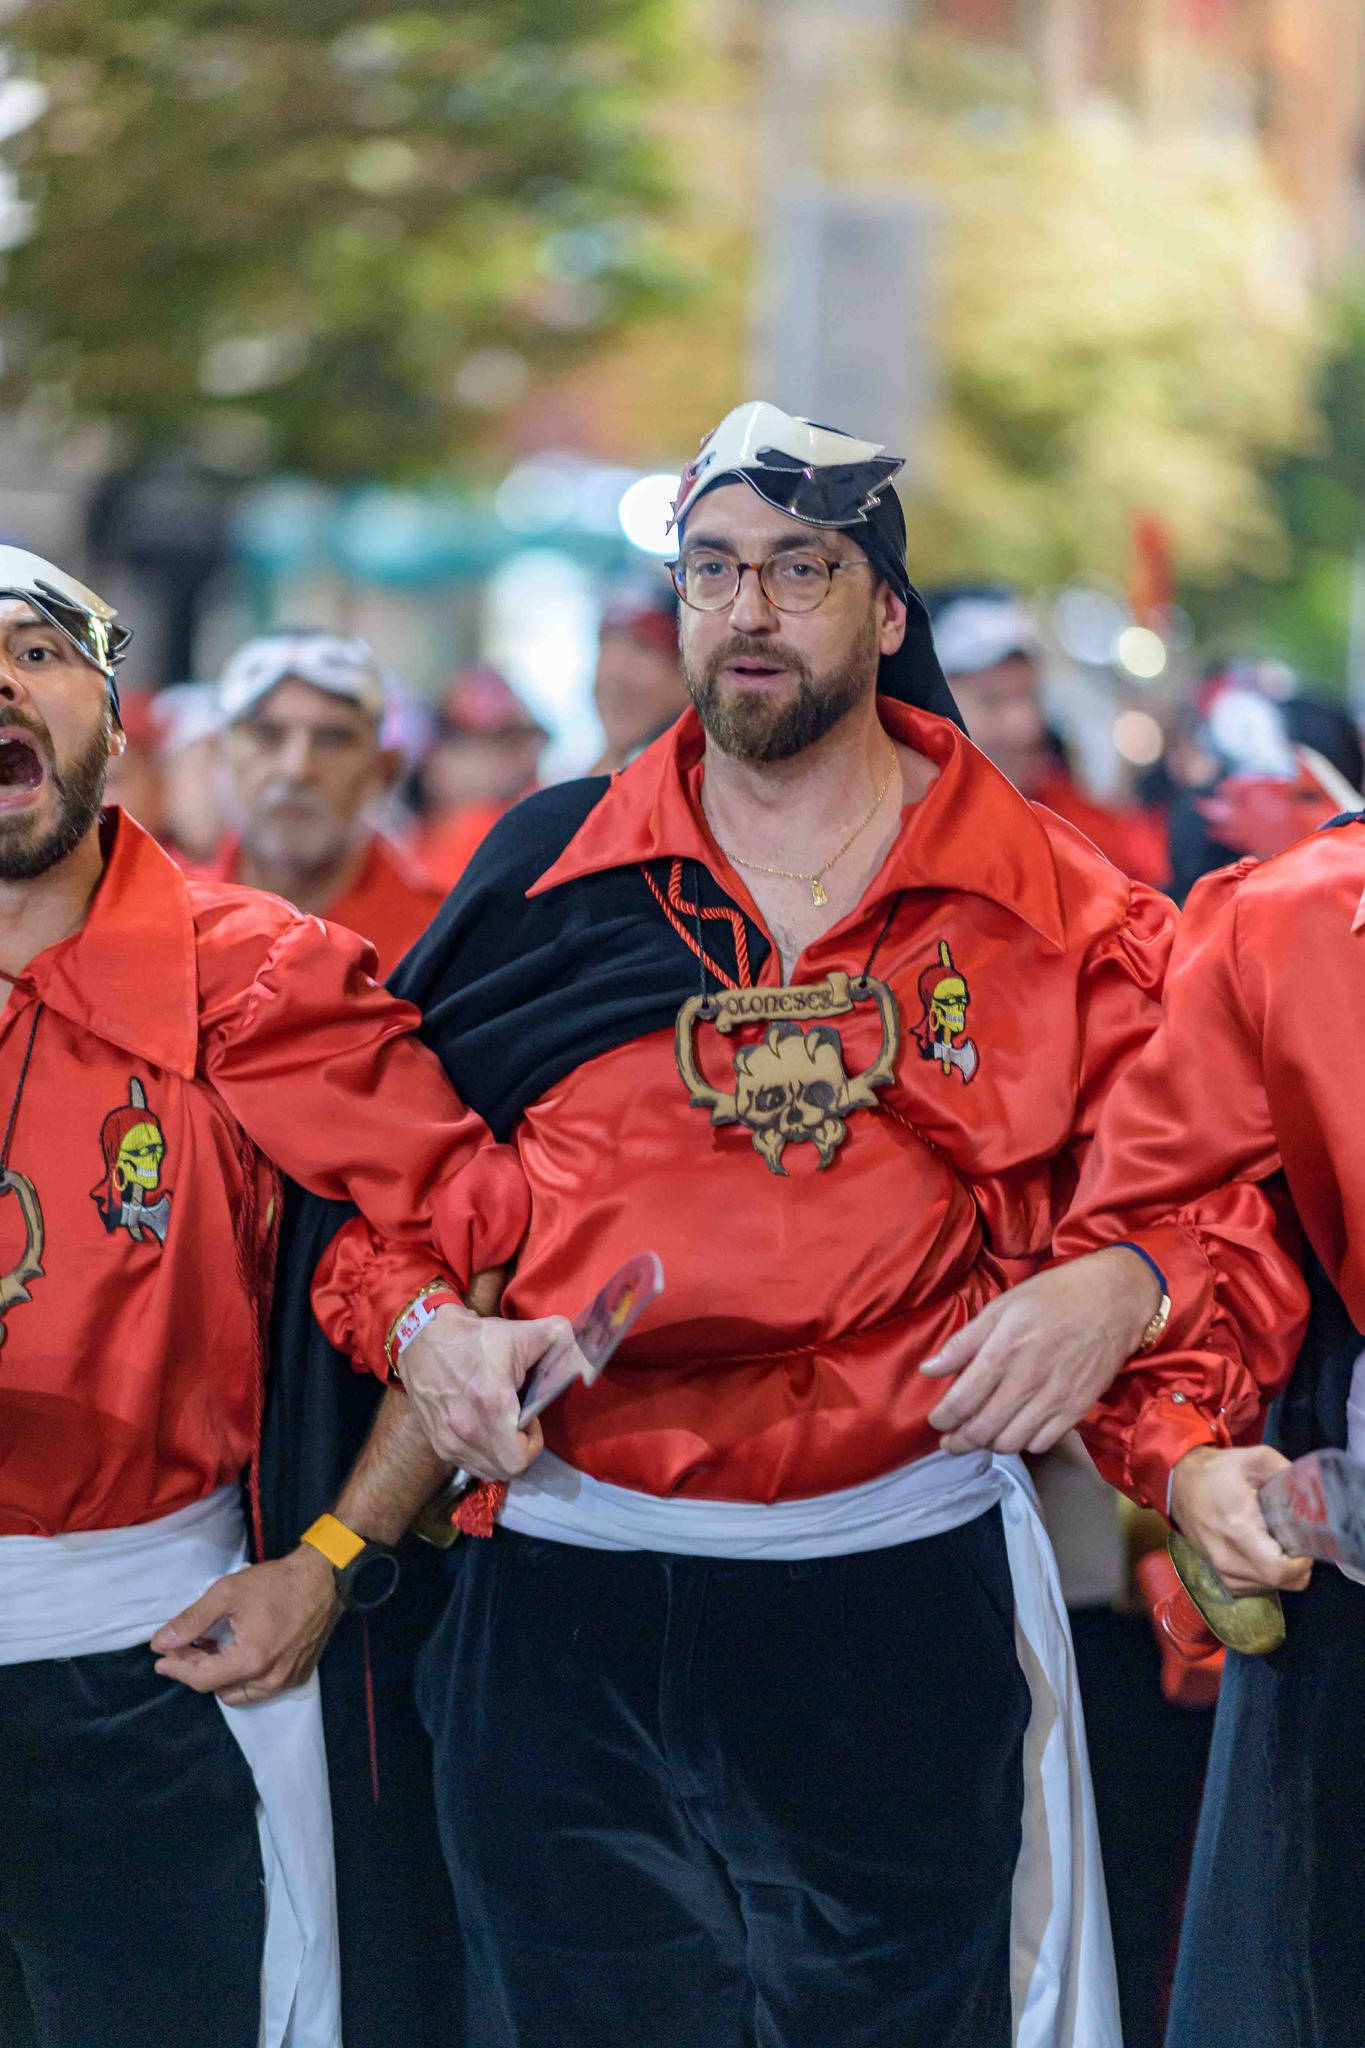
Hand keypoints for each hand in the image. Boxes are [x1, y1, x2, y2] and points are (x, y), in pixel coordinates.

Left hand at [150, 1546, 340, 1703]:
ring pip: (239, 1694)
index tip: (159, 1657)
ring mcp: (287, 1682)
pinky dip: (242, 1677)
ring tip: (210, 1650)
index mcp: (250, 1661)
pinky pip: (260, 1688)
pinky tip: (237, 1653)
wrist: (324, 1578)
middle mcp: (269, 1680)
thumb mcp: (227, 1593)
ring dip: (219, 1676)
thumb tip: (160, 1642)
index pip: (201, 1679)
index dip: (176, 1669)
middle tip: (183, 1648)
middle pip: (218, 1688)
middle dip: (195, 1670)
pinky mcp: (298, 1677)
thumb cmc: (276, 1583)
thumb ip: (191, 1621)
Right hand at [398, 1301, 570, 1479]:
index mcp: (490, 1405)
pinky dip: (482, 1456)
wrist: (422, 1339)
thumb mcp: (522, 1334)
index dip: (533, 1444)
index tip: (529, 1418)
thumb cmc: (475, 1338)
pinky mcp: (436, 1443)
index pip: (520, 1459)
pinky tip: (482, 1428)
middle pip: (506, 1471)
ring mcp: (448, 1440)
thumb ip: (563, 1343)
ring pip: (487, 1471)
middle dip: (520, 1452)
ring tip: (500, 1426)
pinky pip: (468, 1465)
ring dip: (500, 1456)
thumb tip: (590, 1358)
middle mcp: (466, 1430)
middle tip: (518, 1424)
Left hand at [921, 1247, 1162, 1455]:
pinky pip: (1042, 1444)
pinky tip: (1016, 1427)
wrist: (1113, 1301)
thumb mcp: (1002, 1307)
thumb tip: (929, 1369)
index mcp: (1004, 1351)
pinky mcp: (1077, 1410)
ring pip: (1011, 1443)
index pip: (961, 1402)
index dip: (942, 1419)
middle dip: (960, 1441)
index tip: (937, 1421)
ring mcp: (1055, 1398)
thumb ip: (963, 1341)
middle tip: (951, 1440)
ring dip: (990, 1443)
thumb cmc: (1052, 1297)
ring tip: (983, 1433)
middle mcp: (1028, 1380)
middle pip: (983, 1430)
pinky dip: (1023, 1442)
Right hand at [1168, 1444, 1312, 1596]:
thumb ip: (1286, 1473)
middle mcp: (1227, 1558)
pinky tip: (1260, 1552)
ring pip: (1267, 1587)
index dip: (1301, 1562)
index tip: (1302, 1540)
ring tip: (1274, 1542)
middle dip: (1295, 1565)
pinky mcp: (1218, 1575)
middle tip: (1292, 1539)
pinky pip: (1253, 1587)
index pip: (1279, 1570)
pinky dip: (1263, 1575)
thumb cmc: (1217, 1471)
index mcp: (1238, 1530)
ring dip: (1279, 1570)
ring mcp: (1220, 1570)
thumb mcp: (1255, 1459)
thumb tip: (1311, 1494)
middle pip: (1278, 1582)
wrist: (1177, 1481)